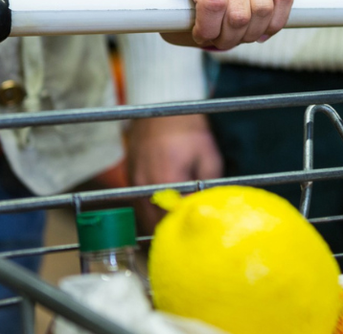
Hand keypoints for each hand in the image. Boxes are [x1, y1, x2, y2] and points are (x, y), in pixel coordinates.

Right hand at [126, 115, 222, 233]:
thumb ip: (209, 185)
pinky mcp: (130, 176)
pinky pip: (140, 203)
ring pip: (145, 216)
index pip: (175, 217)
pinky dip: (152, 211)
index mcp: (167, 179)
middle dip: (172, 230)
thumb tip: (211, 207)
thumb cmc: (190, 130)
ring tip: (178, 227)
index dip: (187, 226)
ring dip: (160, 223)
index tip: (199, 230)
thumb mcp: (209, 156)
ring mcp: (134, 180)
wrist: (164, 108)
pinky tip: (165, 211)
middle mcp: (145, 184)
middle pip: (156, 222)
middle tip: (189, 234)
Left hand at [143, 0, 292, 49]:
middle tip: (220, 39)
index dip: (210, 29)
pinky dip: (276, 21)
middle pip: (240, 12)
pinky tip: (262, 28)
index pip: (214, 2)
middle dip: (230, 36)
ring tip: (238, 34)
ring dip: (252, 32)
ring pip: (264, 8)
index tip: (202, 35)